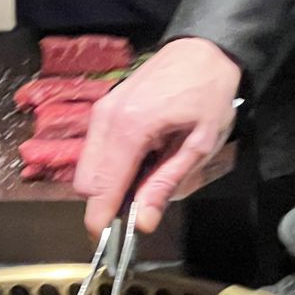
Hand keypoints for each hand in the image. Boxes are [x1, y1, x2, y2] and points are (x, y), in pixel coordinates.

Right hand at [73, 37, 241, 238]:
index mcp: (131, 128)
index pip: (100, 188)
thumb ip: (167, 184)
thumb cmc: (208, 94)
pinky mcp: (102, 110)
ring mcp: (100, 112)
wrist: (202, 50)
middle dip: (105, 203)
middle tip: (139, 207)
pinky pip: (93, 152)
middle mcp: (106, 119)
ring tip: (143, 180)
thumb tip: (144, 223)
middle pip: (86, 183)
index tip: (107, 244)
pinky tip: (138, 162)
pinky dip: (108, 168)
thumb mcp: (200, 145)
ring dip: (107, 186)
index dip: (100, 221)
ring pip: (85, 170)